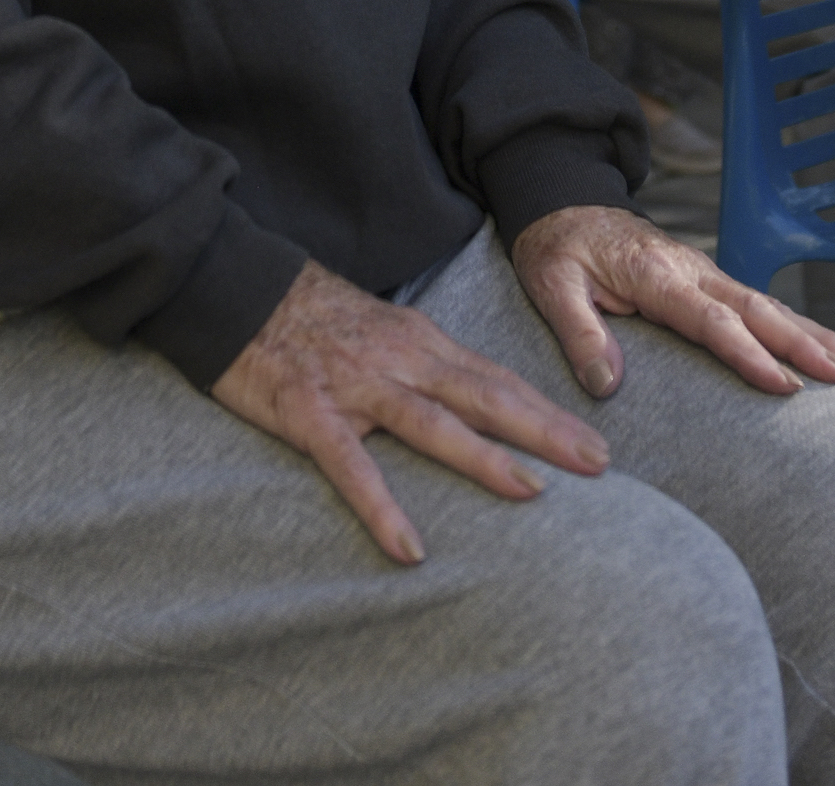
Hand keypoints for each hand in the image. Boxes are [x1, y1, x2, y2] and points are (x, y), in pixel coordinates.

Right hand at [209, 260, 611, 564]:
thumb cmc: (312, 317)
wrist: (236, 287)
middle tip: (598, 464)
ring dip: (485, 458)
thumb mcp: (382, 331)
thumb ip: (426, 365)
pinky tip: (410, 547)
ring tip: (533, 492)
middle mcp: (399, 360)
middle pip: (485, 396)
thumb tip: (477, 404)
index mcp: (420, 342)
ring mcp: (356, 386)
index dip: (547, 412)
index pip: (497, 380)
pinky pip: (352, 466)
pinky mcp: (309, 412)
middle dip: (545, 430)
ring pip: (433, 423)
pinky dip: (383, 506)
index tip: (595, 443)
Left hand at [510, 203, 834, 402]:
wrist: (563, 201)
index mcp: (656, 274)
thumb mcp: (551, 286)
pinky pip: (763, 306)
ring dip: (816, 336)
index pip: (710, 318)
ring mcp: (706, 272)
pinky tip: (831, 352)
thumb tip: (608, 385)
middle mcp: (692, 269)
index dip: (748, 353)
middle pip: (757, 310)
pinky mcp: (710, 279)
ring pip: (771, 306)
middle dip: (803, 345)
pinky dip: (802, 328)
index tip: (783, 385)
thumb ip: (579, 333)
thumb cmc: (557, 248)